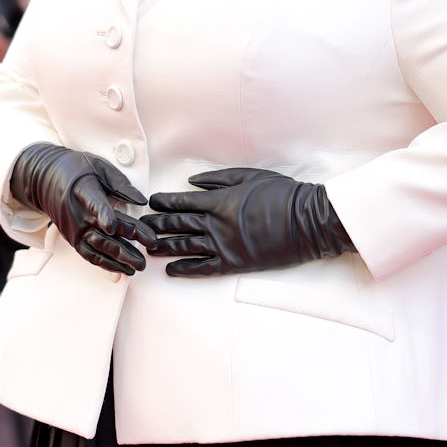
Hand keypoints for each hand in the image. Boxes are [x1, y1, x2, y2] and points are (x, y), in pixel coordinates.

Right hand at [10, 144, 156, 273]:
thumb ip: (120, 184)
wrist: (45, 180)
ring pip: (98, 248)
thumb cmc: (77, 170)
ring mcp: (74, 229)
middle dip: (126, 242)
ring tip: (140, 264)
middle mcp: (77, 214)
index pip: (95, 205)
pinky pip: (90, 256)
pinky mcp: (73, 239)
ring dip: (120, 258)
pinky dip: (106, 264)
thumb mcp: (99, 166)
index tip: (112, 227)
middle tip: (150, 247)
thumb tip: (142, 201)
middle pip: (103, 231)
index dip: (103, 216)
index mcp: (83, 191)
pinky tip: (123, 270)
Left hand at [144, 166, 353, 277]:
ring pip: (185, 247)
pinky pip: (204, 268)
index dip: (164, 202)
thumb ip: (219, 179)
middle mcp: (217, 224)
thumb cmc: (282, 194)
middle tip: (140, 225)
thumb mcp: (250, 176)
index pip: (182, 202)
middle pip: (178, 224)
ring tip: (147, 247)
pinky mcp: (234, 263)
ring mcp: (224, 246)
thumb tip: (192, 181)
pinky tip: (170, 270)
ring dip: (164, 246)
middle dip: (157, 224)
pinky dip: (185, 269)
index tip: (151, 202)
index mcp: (220, 201)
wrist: (306, 221)